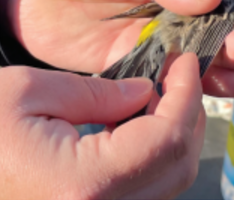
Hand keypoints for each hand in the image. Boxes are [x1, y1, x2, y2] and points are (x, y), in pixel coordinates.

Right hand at [0, 54, 204, 199]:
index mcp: (82, 186)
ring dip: (175, 131)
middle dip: (189, 112)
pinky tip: (141, 122)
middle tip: (179, 75)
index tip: (187, 62)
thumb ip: (98, 94)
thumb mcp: (28, 92)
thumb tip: (145, 92)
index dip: (187, 93)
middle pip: (178, 164)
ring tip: (162, 94)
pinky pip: (146, 188)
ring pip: (168, 180)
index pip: (168, 137)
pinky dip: (156, 151)